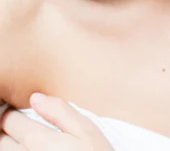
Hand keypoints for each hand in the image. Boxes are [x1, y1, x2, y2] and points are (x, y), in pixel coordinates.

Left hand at [0, 93, 114, 149]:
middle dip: (7, 130)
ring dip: (9, 146)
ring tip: (21, 140)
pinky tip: (28, 150)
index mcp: (37, 141)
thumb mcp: (86, 131)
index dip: (13, 112)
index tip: (20, 112)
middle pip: (1, 139)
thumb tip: (35, 97)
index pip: (9, 119)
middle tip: (18, 128)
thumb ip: (60, 111)